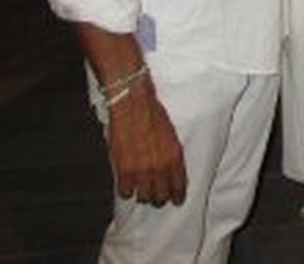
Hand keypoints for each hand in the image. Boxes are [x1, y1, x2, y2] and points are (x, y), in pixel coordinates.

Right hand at [105, 80, 187, 206]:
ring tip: (140, 190)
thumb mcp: (171, 136)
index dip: (176, 197)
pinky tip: (127, 185)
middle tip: (154, 196)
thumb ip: (171, 156)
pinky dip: (126, 190)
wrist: (134, 104)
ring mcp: (142, 171)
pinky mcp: (125, 170)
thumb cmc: (153, 114)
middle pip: (161, 197)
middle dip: (158, 198)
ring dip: (142, 195)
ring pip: (144, 197)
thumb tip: (169, 170)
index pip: (179, 188)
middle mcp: (160, 168)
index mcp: (175, 158)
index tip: (175, 200)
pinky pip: (126, 192)